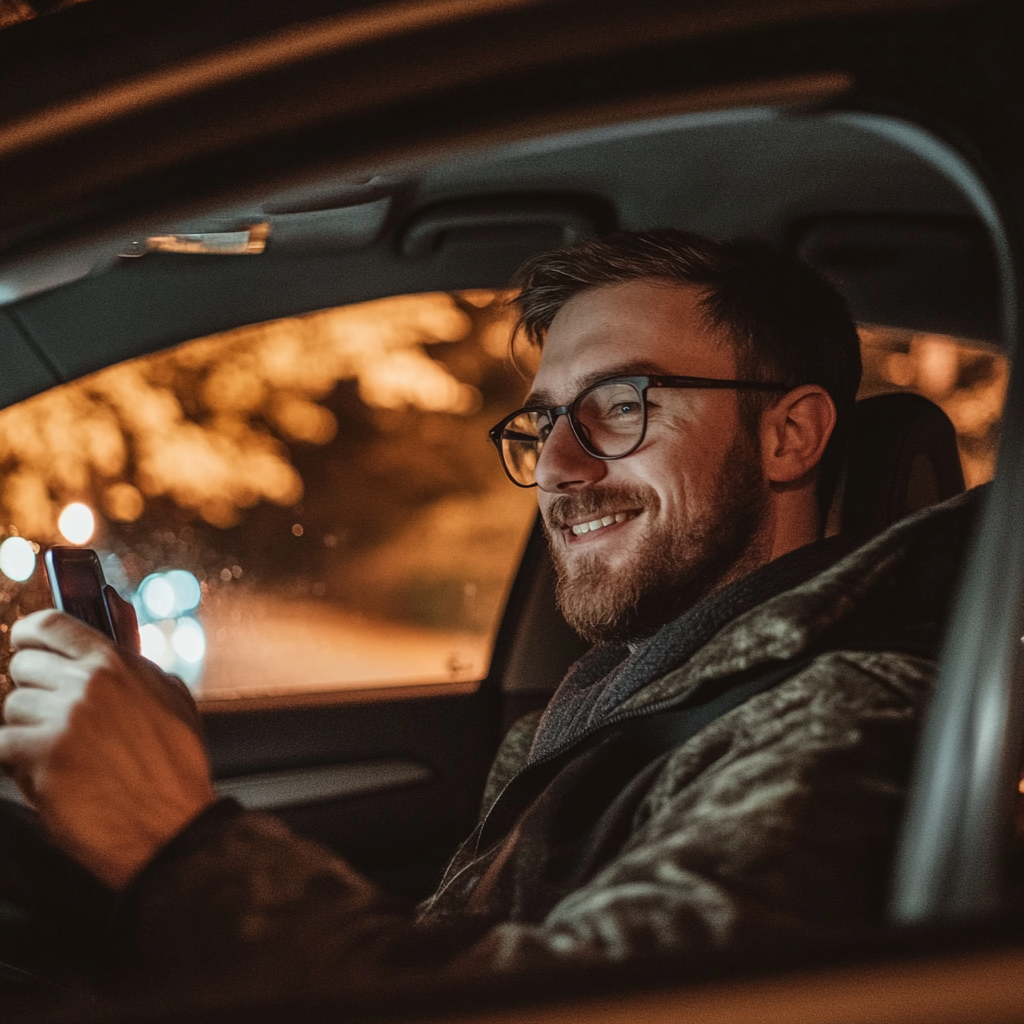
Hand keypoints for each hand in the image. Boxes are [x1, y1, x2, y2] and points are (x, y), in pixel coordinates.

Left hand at [0, 590, 215, 888]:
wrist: (170, 825)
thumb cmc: (173, 764)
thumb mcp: (168, 694)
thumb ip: (133, 648)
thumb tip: (113, 601)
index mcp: (117, 663)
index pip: (51, 625)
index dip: (30, 635)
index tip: (27, 646)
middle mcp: (89, 684)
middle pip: (23, 668)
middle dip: (34, 693)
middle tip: (56, 721)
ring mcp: (64, 718)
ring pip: (11, 709)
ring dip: (26, 731)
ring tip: (61, 754)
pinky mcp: (42, 756)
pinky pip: (1, 745)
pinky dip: (16, 761)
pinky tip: (46, 774)